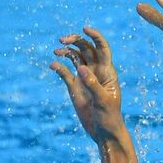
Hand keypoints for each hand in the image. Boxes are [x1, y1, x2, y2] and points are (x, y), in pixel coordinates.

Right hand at [50, 27, 124, 143]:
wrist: (104, 133)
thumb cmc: (110, 117)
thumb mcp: (103, 101)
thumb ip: (93, 84)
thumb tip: (82, 68)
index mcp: (107, 71)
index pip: (102, 48)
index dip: (95, 36)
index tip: (84, 29)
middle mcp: (96, 71)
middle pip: (86, 48)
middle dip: (75, 41)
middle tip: (62, 40)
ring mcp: (85, 78)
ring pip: (75, 57)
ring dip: (66, 51)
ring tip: (56, 51)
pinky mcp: (75, 87)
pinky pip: (65, 73)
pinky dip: (59, 67)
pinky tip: (53, 65)